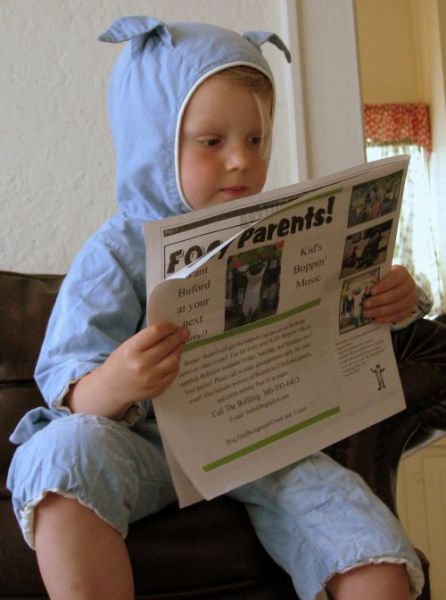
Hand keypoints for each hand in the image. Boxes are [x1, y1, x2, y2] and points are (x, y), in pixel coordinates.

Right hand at [66, 323, 188, 417]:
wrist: (111, 389)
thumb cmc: (120, 364)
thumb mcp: (127, 347)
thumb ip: (146, 339)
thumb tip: (169, 331)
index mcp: (131, 350)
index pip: (155, 333)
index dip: (167, 327)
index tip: (174, 325)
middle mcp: (142, 365)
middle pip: (167, 345)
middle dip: (178, 336)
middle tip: (184, 331)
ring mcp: (151, 378)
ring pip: (174, 359)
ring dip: (179, 350)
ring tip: (180, 344)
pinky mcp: (158, 389)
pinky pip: (173, 372)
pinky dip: (175, 364)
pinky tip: (174, 359)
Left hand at [362, 265, 416, 323]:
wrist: (394, 287)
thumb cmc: (383, 280)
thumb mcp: (379, 276)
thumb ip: (372, 279)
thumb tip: (357, 286)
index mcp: (402, 273)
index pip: (395, 277)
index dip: (384, 285)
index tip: (371, 291)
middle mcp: (410, 285)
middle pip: (396, 294)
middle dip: (379, 300)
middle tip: (365, 304)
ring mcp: (411, 298)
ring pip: (397, 306)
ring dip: (381, 311)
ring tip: (367, 313)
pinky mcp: (409, 310)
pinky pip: (399, 316)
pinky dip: (386, 318)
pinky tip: (375, 319)